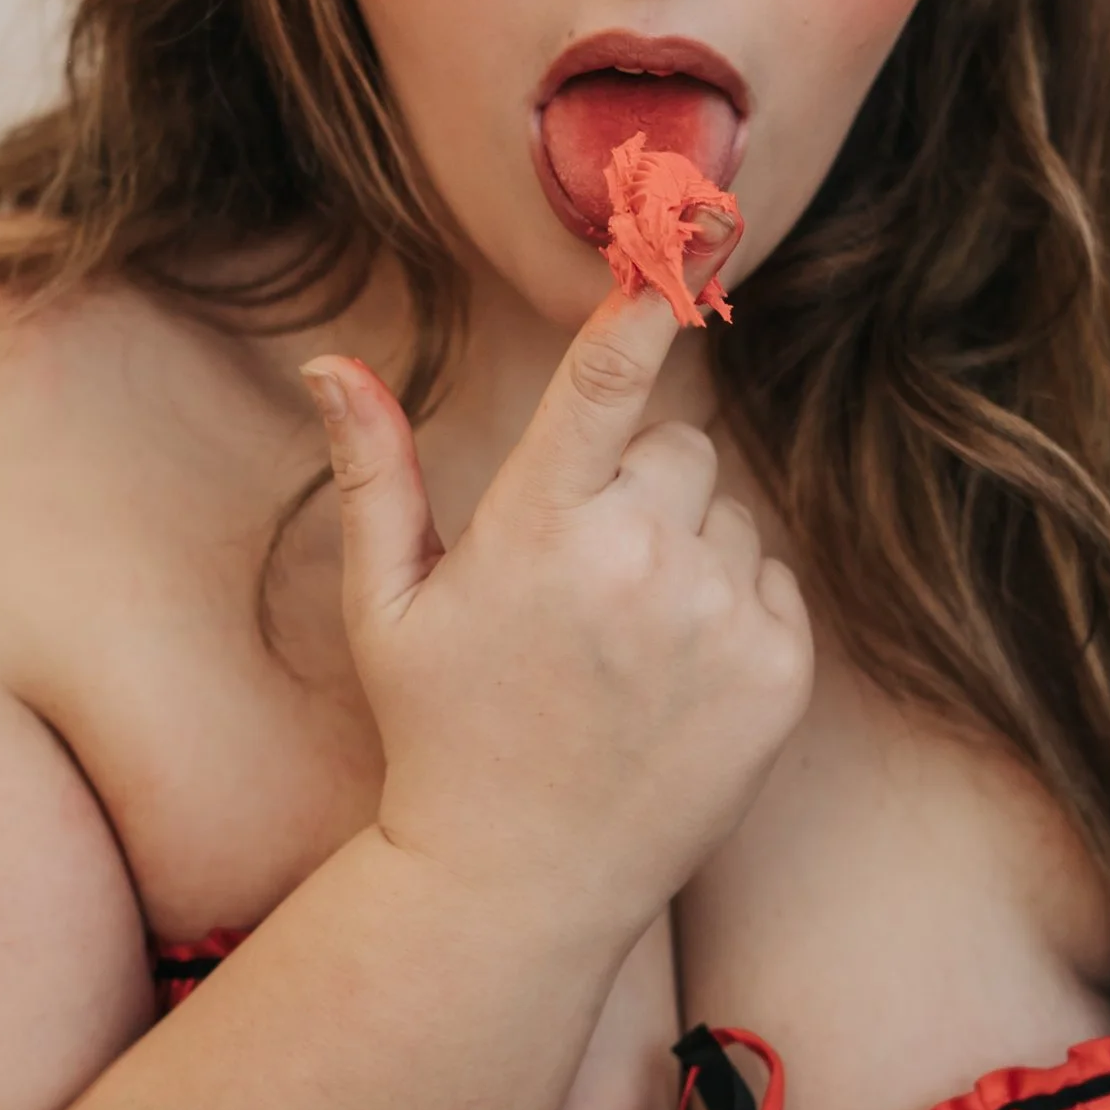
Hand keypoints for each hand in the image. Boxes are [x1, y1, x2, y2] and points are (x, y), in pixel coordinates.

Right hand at [303, 245, 812, 949]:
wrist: (519, 887)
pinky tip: (672, 681)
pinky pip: (773, 583)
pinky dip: (735, 614)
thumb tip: (331, 363)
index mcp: (537, 532)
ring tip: (623, 646)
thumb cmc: (441, 735)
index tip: (692, 221)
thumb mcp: (387, 607)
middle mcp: (638, 564)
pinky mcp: (779, 673)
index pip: (605, 383)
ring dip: (689, 552)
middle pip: (680, 447)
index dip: (647, 299)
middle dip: (639, 487)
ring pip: (729, 515)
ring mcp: (718, 620)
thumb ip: (374, 474)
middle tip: (580, 582)